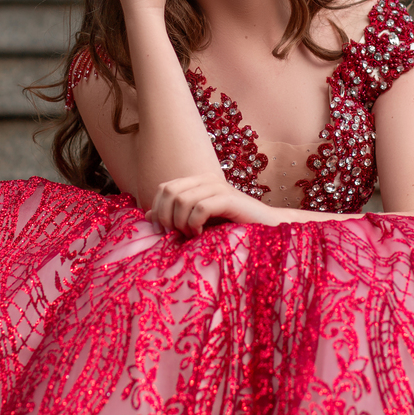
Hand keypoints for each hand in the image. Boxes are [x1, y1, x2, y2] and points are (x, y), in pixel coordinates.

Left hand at [144, 174, 278, 237]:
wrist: (265, 228)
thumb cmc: (230, 227)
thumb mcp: (196, 222)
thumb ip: (173, 216)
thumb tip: (148, 214)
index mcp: (197, 181)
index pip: (164, 188)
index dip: (158, 209)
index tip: (162, 231)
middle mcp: (206, 179)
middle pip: (169, 192)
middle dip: (166, 217)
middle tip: (175, 235)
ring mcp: (218, 186)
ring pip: (181, 200)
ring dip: (181, 223)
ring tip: (191, 235)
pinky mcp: (228, 198)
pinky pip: (199, 208)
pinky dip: (194, 225)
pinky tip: (201, 234)